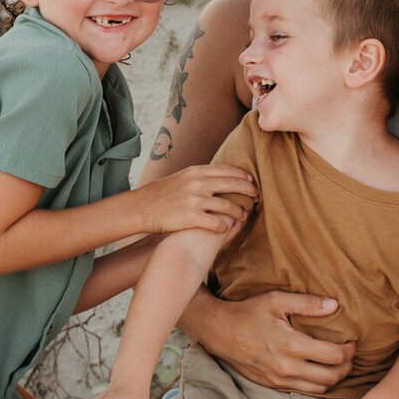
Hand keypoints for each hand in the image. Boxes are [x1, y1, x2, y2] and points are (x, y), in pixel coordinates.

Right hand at [134, 164, 256, 235]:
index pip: (226, 169)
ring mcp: (194, 200)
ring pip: (227, 206)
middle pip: (232, 184)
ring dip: (239, 212)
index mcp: (195, 171)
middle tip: (256, 195)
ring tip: (243, 216)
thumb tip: (216, 176)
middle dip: (248, 190)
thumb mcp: (181, 177)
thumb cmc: (161, 193)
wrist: (142, 207)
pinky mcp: (190, 218)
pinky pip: (215, 223)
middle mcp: (197, 183)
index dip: (242, 174)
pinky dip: (223, 227)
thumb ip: (198, 176)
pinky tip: (225, 229)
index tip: (251, 179)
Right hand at [194, 289, 353, 394]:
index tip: (351, 341)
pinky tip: (319, 370)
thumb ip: (308, 303)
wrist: (219, 332)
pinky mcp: (272, 385)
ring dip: (334, 378)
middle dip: (346, 366)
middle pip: (331, 377)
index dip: (349, 350)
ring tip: (337, 363)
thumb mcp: (277, 300)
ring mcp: (279, 380)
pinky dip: (317, 384)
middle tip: (349, 354)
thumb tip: (335, 305)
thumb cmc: (248, 312)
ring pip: (319, 388)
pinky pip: (303, 391)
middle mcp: (286, 367)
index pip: (333, 356)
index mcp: (291, 345)